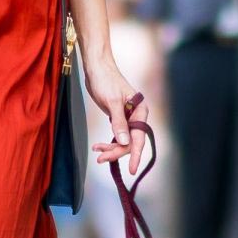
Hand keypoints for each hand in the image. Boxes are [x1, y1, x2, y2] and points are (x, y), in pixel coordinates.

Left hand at [84, 56, 149, 175]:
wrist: (96, 67)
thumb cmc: (105, 80)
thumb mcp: (112, 101)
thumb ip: (119, 122)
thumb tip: (125, 142)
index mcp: (140, 110)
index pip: (139, 137)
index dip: (135, 154)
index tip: (132, 169)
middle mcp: (137, 115)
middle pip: (130, 141)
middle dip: (116, 151)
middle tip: (100, 158)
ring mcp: (127, 118)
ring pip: (123, 140)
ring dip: (110, 148)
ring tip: (97, 152)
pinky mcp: (118, 118)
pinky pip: (117, 135)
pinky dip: (108, 142)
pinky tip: (98, 146)